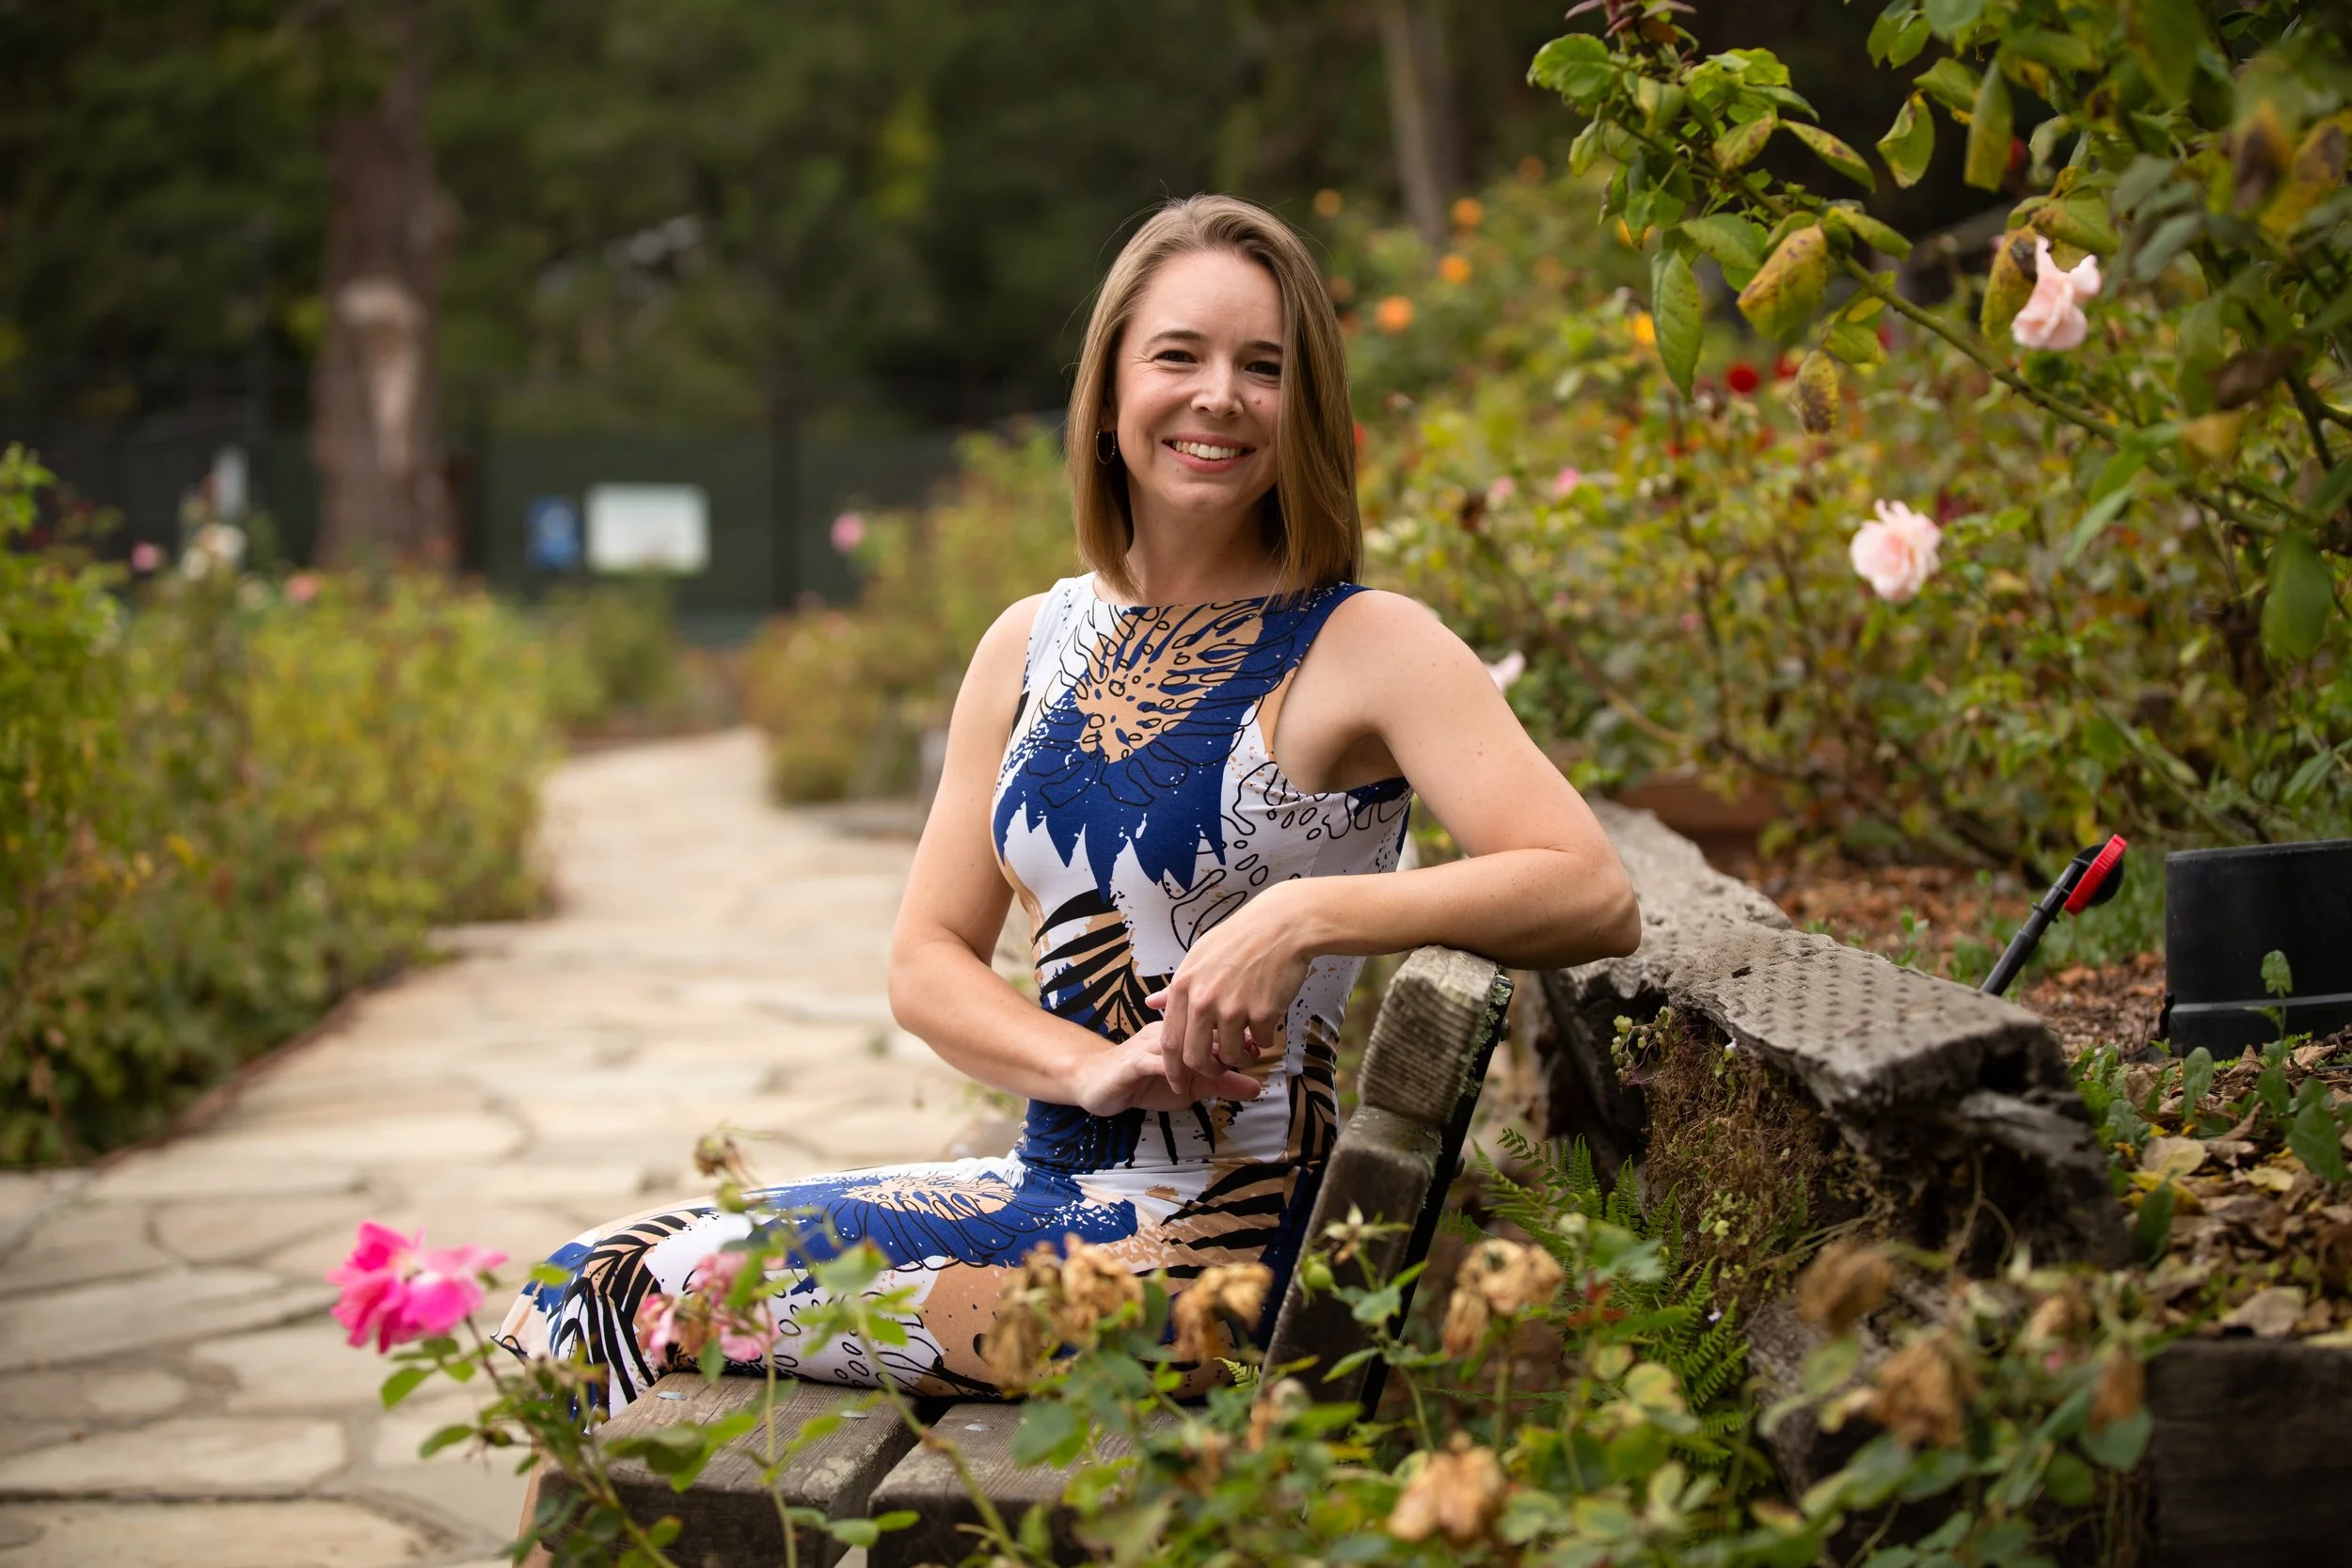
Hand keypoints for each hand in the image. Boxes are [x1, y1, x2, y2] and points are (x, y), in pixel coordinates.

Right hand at [1069, 1021, 1261, 1116]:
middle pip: (1202, 1028)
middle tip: (1252, 1053)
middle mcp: (1167, 1031)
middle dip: (1229, 1039)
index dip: (1238, 1031)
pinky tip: (1185, 1083)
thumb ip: (1221, 1084)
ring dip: (1205, 1054)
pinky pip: (1155, 1062)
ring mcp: (1149, 1044)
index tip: (1259, 1044)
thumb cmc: (1144, 1081)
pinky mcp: (1133, 1062)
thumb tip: (1258, 1086)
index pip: (1213, 1023)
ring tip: (1227, 1067)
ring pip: (1182, 1042)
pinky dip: (1173, 1070)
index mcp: (1182, 1029)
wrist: (1096, 1082)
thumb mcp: (1190, 1086)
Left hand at [1148, 880, 1317, 1101]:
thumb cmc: (1239, 940)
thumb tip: (1149, 1004)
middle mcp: (1204, 1000)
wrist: (1282, 926)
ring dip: (1240, 1056)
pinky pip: (1263, 1041)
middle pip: (1195, 1058)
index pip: (1169, 1041)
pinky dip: (1265, 1039)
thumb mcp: (1198, 957)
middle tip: (1218, 1068)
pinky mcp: (1263, 1012)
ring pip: (1231, 1055)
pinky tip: (1268, 1022)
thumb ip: (1174, 987)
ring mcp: (1234, 1007)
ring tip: (1248, 1045)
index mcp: (1184, 987)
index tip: (1177, 1082)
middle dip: (1207, 1070)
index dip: (1172, 1068)